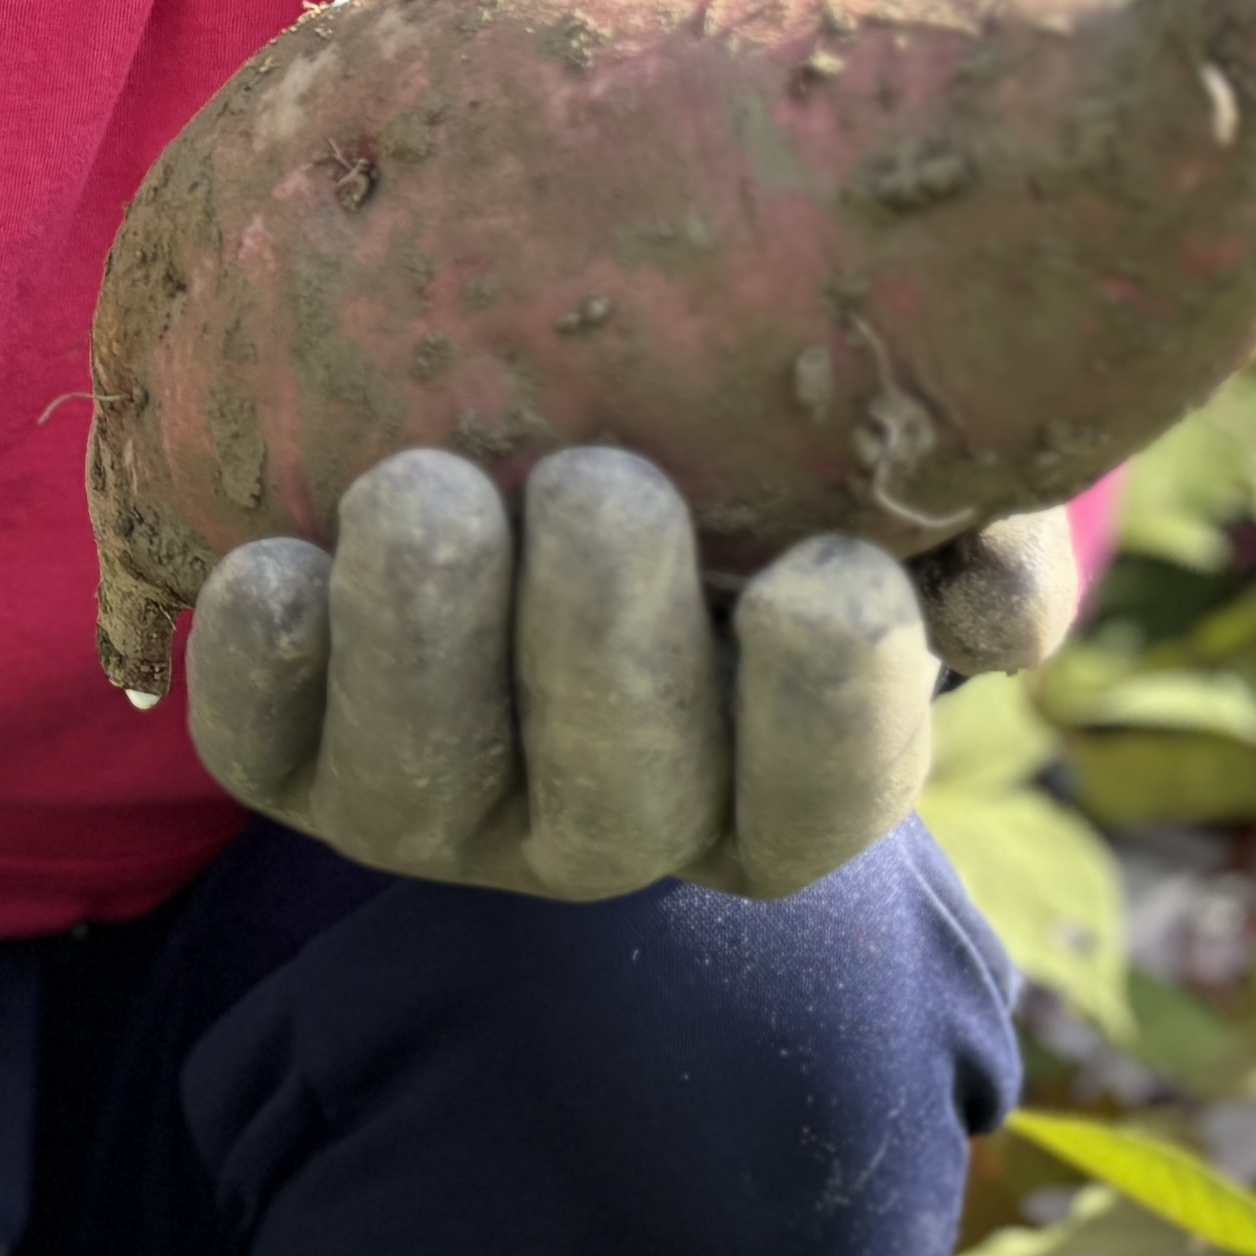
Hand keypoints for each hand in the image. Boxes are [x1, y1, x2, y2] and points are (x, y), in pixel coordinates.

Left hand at [181, 449, 1074, 901]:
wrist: (541, 430)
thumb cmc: (764, 460)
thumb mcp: (882, 476)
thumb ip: (971, 519)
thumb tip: (996, 599)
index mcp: (785, 778)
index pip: (827, 794)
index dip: (833, 704)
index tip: (827, 567)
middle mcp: (617, 824)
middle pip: (619, 800)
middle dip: (609, 646)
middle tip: (604, 480)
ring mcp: (450, 813)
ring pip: (425, 790)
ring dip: (425, 640)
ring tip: (426, 486)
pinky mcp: (303, 764)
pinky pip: (261, 752)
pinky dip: (259, 666)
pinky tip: (266, 562)